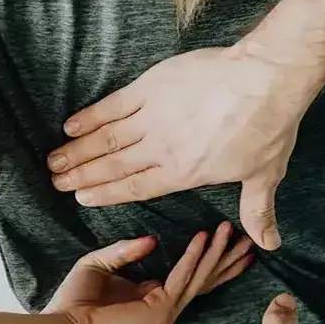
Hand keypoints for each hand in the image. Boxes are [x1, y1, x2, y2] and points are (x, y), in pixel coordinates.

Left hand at [44, 221, 252, 323]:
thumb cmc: (75, 298)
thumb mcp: (101, 263)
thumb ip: (126, 250)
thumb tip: (155, 239)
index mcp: (154, 298)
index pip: (193, 278)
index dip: (212, 260)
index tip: (229, 240)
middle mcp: (166, 308)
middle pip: (206, 280)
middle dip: (228, 258)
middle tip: (249, 238)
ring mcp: (166, 312)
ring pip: (200, 277)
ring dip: (217, 252)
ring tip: (230, 229)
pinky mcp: (160, 310)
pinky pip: (181, 277)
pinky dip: (193, 256)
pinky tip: (202, 237)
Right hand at [47, 46, 319, 250]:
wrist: (265, 79)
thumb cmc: (268, 128)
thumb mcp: (264, 176)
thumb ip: (257, 212)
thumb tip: (269, 244)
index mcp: (184, 173)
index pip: (137, 188)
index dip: (106, 193)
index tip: (82, 198)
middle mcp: (162, 148)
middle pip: (113, 166)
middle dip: (82, 175)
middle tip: (56, 182)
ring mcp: (154, 116)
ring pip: (106, 138)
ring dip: (78, 150)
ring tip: (54, 160)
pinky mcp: (152, 87)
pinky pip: (113, 104)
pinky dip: (90, 115)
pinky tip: (71, 124)